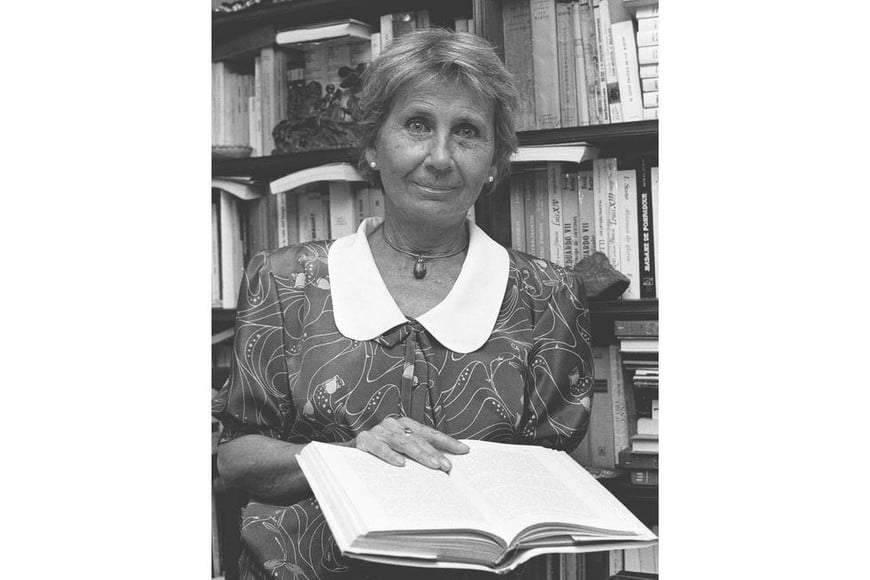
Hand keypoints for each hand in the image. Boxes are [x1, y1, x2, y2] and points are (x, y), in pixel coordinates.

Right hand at [354, 416, 468, 472]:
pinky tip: (400, 464)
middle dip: (435, 453)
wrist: (347, 452)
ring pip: (403, 442)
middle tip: (447, 466)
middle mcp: (393, 425)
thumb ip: (418, 452)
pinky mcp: (364, 440)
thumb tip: (444, 464)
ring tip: (433, 465)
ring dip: (419, 454)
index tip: (464, 450)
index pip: (430, 432)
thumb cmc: (379, 450)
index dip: (447, 441)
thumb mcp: (400, 449)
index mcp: (404, 425)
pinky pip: (379, 448)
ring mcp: (379, 432)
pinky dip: (390, 456)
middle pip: (418, 439)